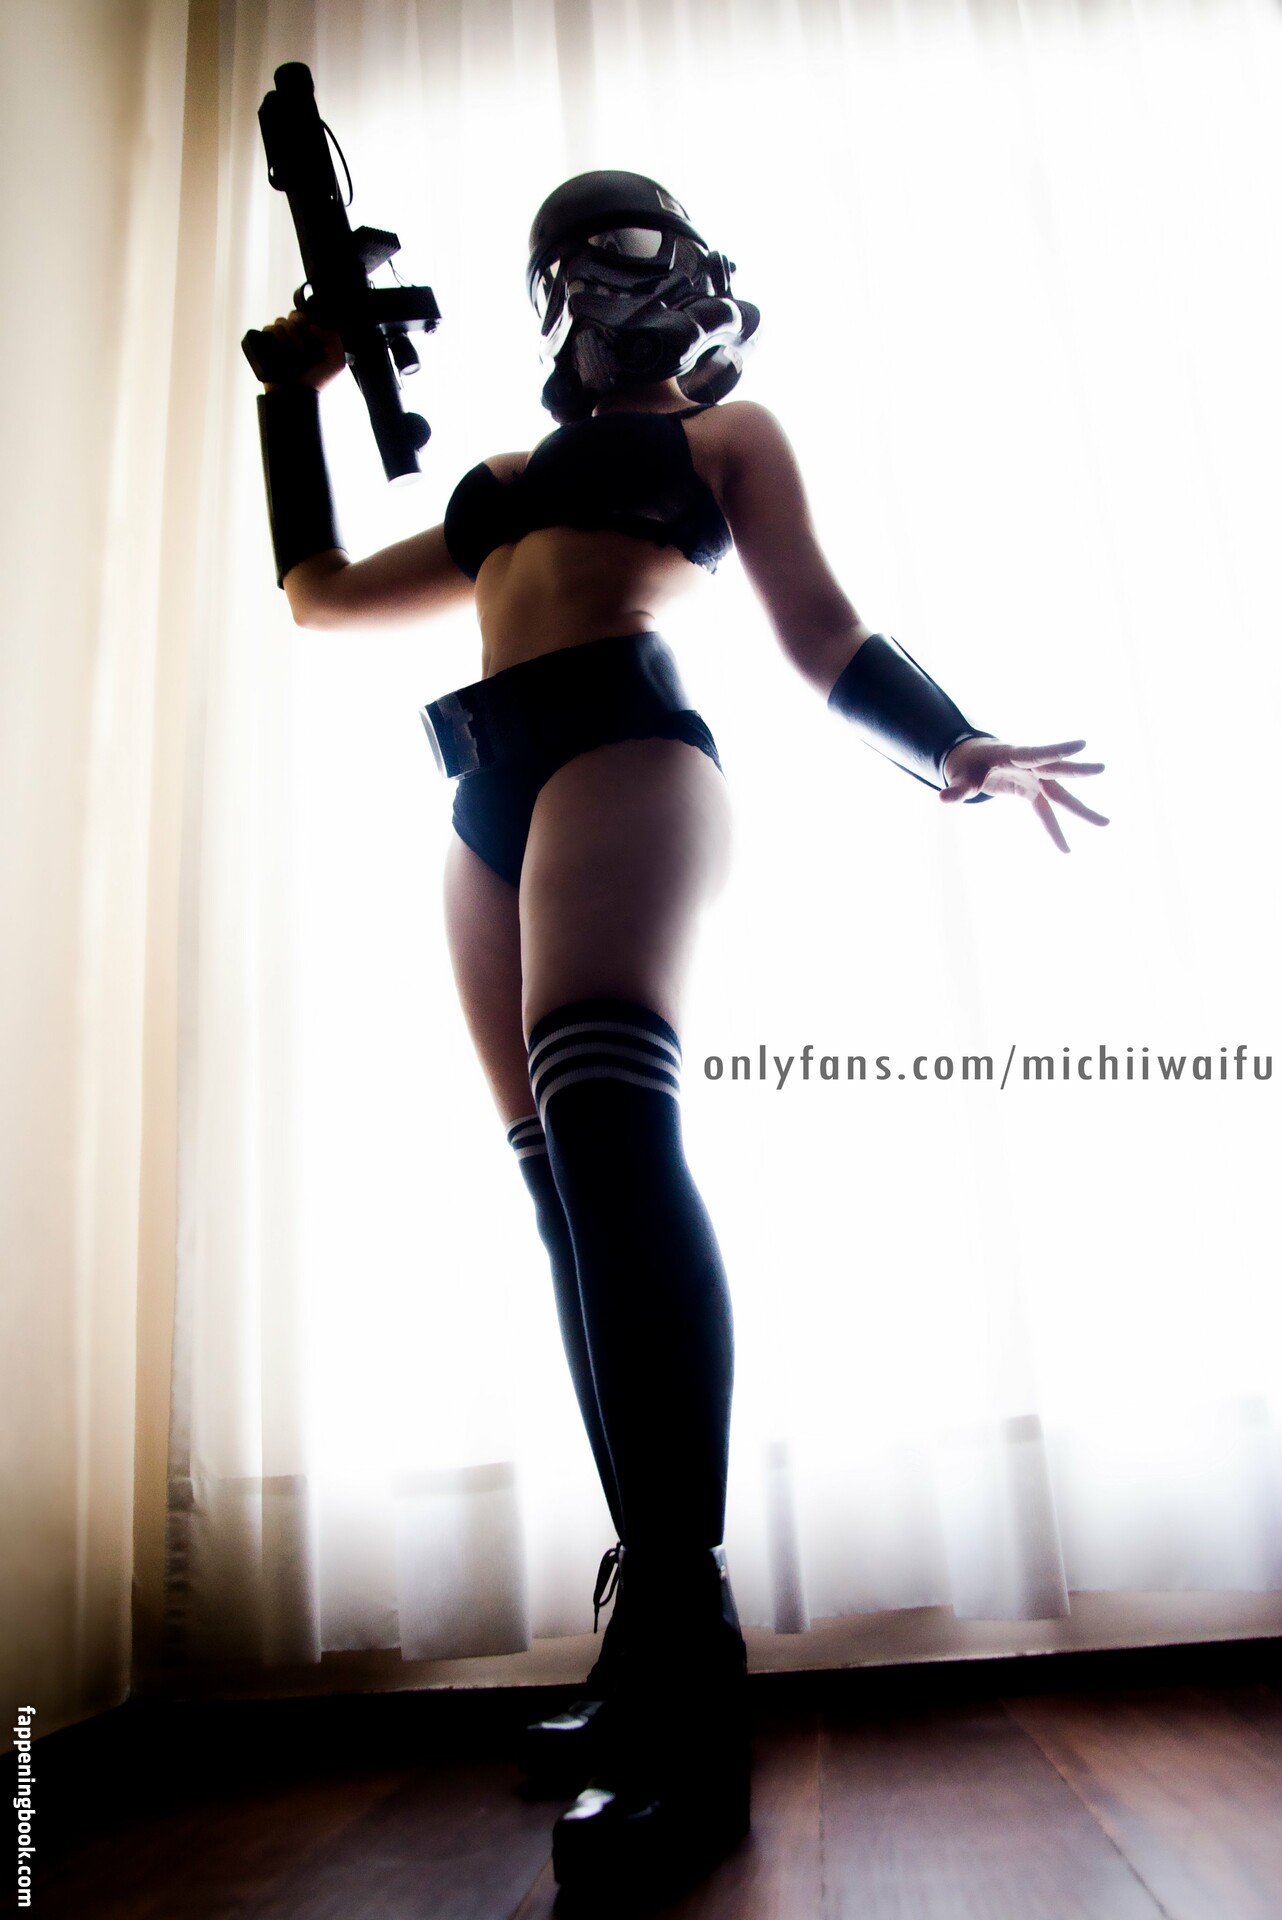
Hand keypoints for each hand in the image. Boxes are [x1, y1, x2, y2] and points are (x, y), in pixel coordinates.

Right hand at [258, 309, 346, 390]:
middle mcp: (295, 336)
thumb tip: (312, 325)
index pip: (308, 317)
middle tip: (303, 344)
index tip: (313, 332)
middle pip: (294, 315)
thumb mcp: (337, 361)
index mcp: (311, 337)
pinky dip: (274, 334)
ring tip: (294, 350)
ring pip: (281, 321)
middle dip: (299, 326)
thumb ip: (334, 338)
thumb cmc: (317, 380)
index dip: (310, 320)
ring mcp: (280, 340)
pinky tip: (281, 346)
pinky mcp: (267, 344)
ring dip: (289, 332)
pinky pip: (267, 329)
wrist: (297, 393)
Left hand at [940, 736, 1107, 851]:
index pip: (1038, 752)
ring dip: (1081, 809)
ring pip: (1061, 794)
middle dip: (1079, 770)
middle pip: (1057, 769)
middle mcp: (1029, 766)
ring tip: (1106, 822)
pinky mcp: (1033, 791)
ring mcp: (1034, 778)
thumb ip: (956, 789)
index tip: (1082, 744)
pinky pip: (1047, 812)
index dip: (1058, 749)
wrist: (973, 759)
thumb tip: (942, 798)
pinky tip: (1065, 849)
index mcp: (1013, 755)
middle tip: (1102, 768)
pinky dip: (1054, 830)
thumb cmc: (967, 765)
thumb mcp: (960, 777)